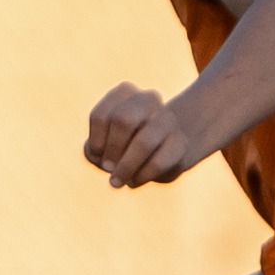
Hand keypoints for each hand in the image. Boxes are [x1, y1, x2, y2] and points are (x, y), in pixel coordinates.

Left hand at [83, 82, 215, 188]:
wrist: (163, 148)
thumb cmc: (123, 144)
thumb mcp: (103, 144)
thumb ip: (95, 152)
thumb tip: (107, 164)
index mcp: (125, 93)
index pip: (101, 116)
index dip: (95, 142)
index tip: (96, 155)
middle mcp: (148, 99)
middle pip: (123, 121)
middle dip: (112, 149)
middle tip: (107, 168)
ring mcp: (167, 120)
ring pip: (144, 143)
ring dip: (125, 167)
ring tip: (116, 182)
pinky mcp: (180, 143)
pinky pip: (158, 162)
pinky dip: (141, 176)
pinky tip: (135, 181)